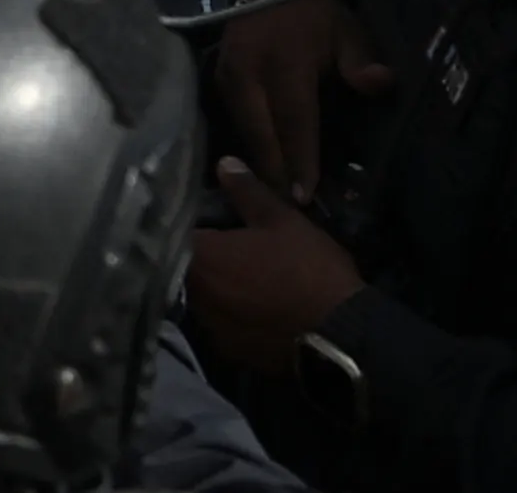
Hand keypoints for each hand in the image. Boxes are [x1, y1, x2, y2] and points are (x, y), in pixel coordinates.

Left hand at [188, 157, 366, 374]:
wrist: (341, 336)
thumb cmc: (308, 269)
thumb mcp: (282, 220)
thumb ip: (247, 191)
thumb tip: (223, 164)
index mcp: (201, 258)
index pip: (174, 232)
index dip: (184, 221)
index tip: (198, 214)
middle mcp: (195, 296)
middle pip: (183, 267)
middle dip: (198, 254)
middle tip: (219, 242)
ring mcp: (210, 328)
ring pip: (200, 297)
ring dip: (212, 285)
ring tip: (235, 272)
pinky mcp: (230, 352)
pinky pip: (219, 324)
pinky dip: (229, 312)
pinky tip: (248, 303)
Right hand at [213, 0, 390, 200]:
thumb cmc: (313, 12)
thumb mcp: (345, 29)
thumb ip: (360, 60)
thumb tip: (382, 84)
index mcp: (284, 62)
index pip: (294, 120)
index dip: (300, 158)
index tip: (305, 194)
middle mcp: (249, 72)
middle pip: (261, 132)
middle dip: (274, 171)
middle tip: (287, 205)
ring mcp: (227, 75)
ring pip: (243, 128)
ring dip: (258, 160)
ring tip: (273, 192)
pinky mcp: (217, 76)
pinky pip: (232, 118)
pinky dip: (246, 142)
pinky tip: (256, 163)